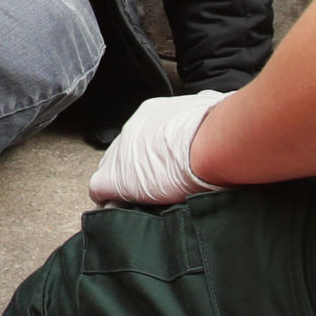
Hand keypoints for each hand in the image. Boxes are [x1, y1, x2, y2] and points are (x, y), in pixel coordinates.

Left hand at [89, 88, 227, 207]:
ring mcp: (118, 153)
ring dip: (125, 184)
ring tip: (142, 200)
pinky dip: (109, 200)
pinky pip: (100, 190)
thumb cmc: (216, 128)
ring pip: (110, 169)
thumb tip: (214, 105)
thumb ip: (205, 107)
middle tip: (155, 184)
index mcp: (152, 112)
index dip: (151, 152)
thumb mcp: (211, 107)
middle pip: (124, 151)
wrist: (210, 143)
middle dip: (136, 167)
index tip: (165, 164)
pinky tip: (120, 209)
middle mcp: (131, 128)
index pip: (143, 134)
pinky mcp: (113, 178)